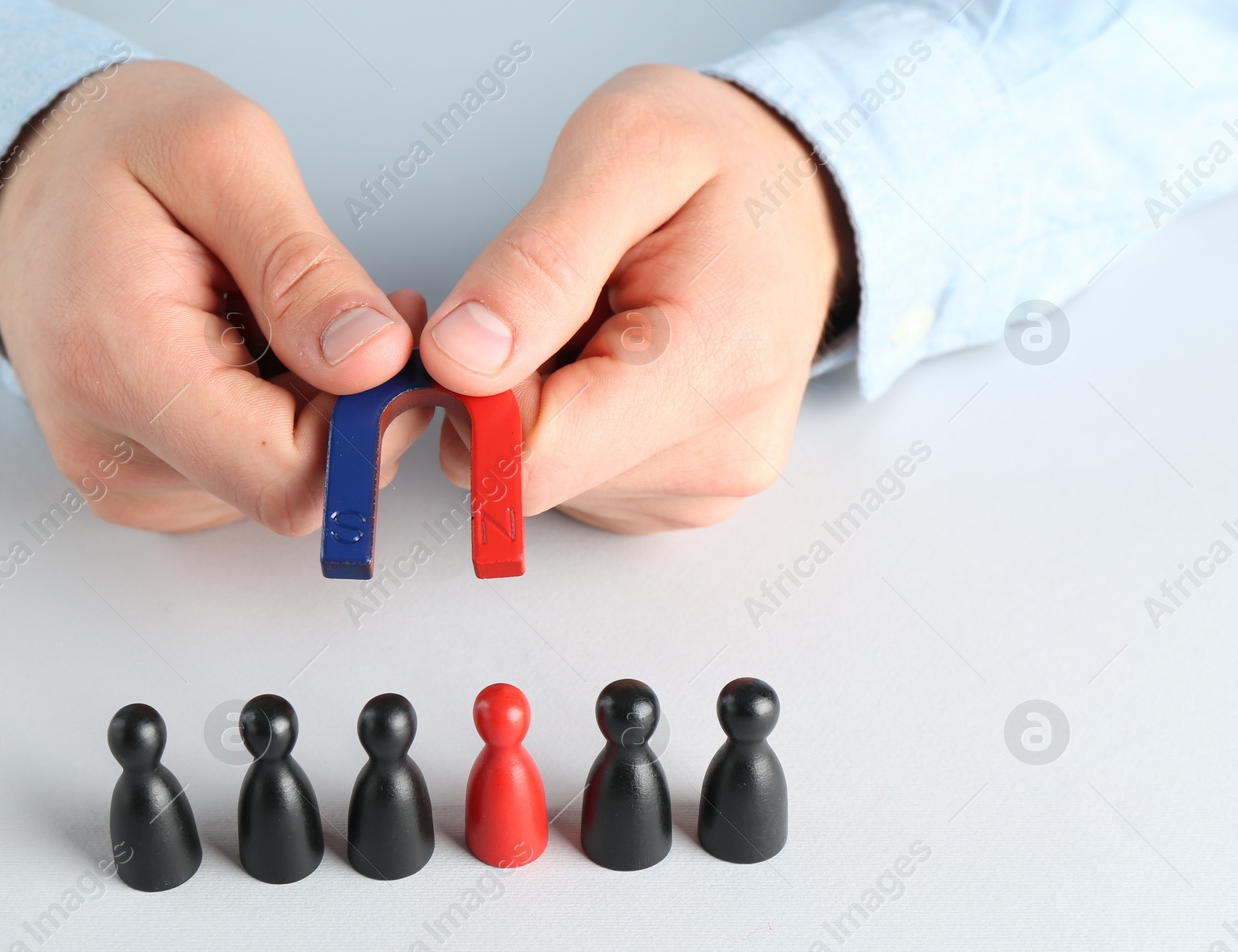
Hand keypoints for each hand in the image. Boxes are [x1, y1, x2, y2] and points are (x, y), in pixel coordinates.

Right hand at [0, 61, 429, 532]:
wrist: (29, 177)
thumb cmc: (112, 152)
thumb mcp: (223, 153)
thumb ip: (304, 268)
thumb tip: (373, 361)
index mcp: (121, 367)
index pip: (289, 477)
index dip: (369, 420)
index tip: (388, 336)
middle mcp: (110, 448)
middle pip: (292, 487)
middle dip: (350, 406)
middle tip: (353, 309)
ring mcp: (121, 477)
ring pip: (279, 486)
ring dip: (316, 409)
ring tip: (282, 316)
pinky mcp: (139, 484)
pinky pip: (248, 481)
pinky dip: (280, 420)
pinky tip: (256, 352)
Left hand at [419, 66, 855, 532]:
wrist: (795, 197)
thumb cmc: (720, 160)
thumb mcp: (626, 149)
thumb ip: (537, 261)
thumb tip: (459, 359)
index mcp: (716, 372)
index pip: (533, 455)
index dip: (471, 386)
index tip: (475, 310)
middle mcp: (719, 457)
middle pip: (528, 472)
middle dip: (501, 387)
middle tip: (544, 297)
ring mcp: (702, 489)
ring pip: (538, 479)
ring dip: (532, 397)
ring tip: (592, 317)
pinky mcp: (678, 498)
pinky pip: (569, 478)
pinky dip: (560, 417)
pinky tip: (604, 355)